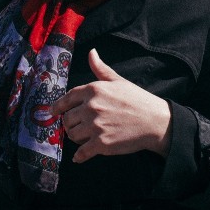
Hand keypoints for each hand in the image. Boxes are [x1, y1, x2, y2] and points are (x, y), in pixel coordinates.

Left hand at [50, 49, 171, 163]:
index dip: (58, 107)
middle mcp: (91, 107)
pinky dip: (79, 156)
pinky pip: (81, 153)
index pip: (66, 99)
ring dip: (76, 137)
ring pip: (72, 135)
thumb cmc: (137, 100)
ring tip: (84, 137)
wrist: (155, 121)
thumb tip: (91, 53)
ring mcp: (95, 126)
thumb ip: (100, 68)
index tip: (54, 112)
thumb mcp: (118, 81)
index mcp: (93, 89)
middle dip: (70, 123)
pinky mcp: (101, 144)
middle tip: (77, 126)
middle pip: (67, 119)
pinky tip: (79, 157)